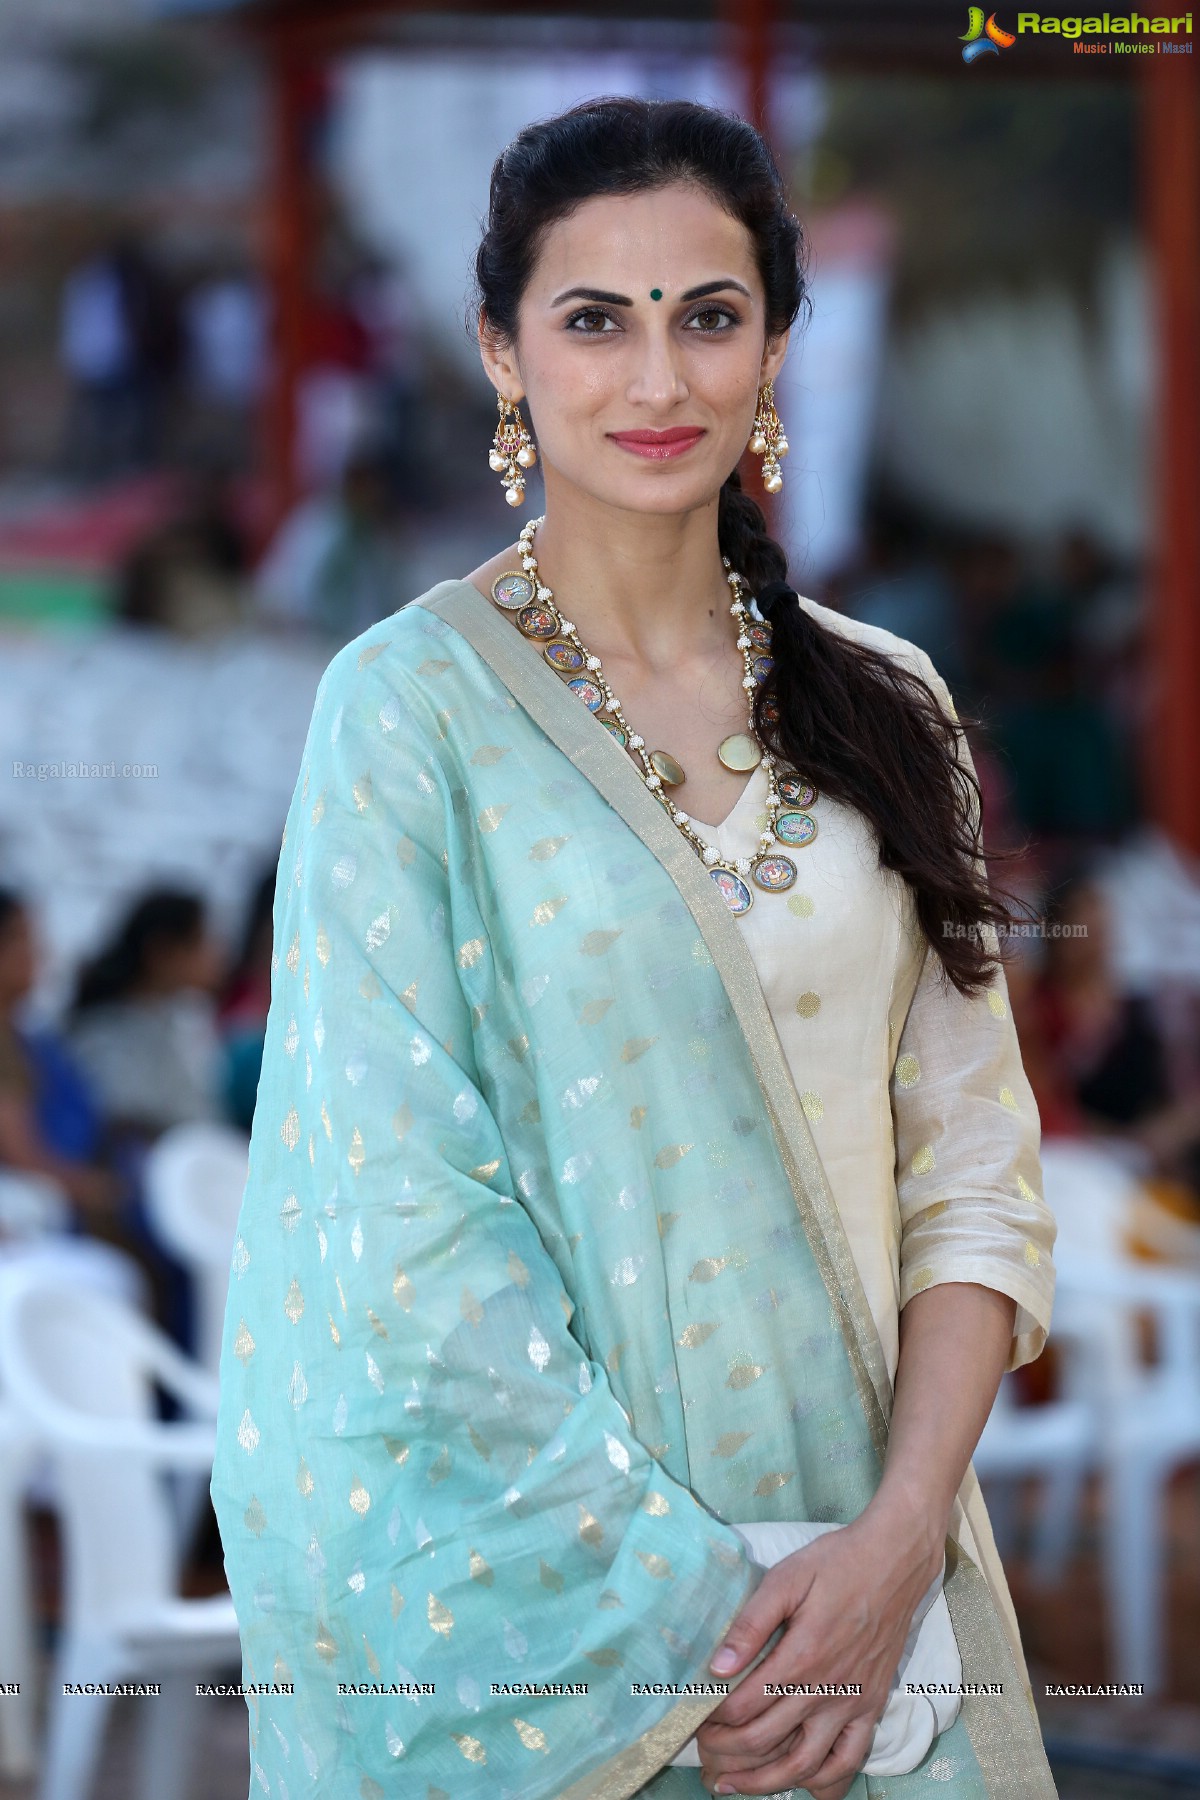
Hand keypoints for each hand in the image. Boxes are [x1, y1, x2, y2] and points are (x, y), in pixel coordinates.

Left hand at [694, 1503, 942, 1795]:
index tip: (692, 1720)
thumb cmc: (836, 1563)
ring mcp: (853, 1704)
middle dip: (725, 1754)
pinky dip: (824, 1783)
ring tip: (731, 1786)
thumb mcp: (787, 1578)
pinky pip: (850, 1760)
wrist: (895, 1562)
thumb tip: (718, 1666)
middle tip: (700, 1755)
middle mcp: (826, 1690)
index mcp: (800, 1658)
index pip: (744, 1707)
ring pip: (805, 1764)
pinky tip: (802, 1786)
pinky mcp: (872, 1707)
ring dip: (764, 1783)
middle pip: (766, 1741)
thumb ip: (751, 1624)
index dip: (712, 1720)